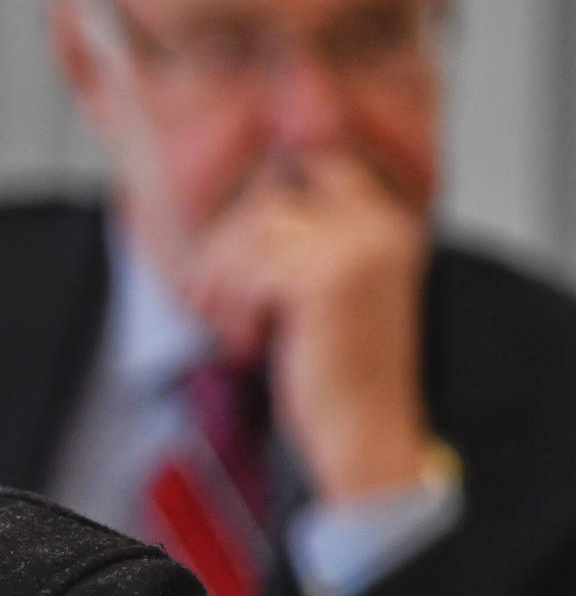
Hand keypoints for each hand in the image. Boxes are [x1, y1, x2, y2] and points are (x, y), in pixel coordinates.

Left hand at [181, 153, 433, 500]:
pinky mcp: (324, 281)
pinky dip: (234, 310)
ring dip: (223, 283)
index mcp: (385, 223)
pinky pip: (247, 272)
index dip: (270, 189)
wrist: (364, 432)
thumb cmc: (335, 368)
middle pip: (266, 203)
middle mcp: (378, 227)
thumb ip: (300, 239)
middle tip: (209, 299)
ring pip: (249, 235)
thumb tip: (247, 195)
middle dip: (224, 251)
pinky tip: (249, 343)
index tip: (240, 240)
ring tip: (232, 327)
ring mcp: (355, 250)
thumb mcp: (324, 288)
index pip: (320, 162)